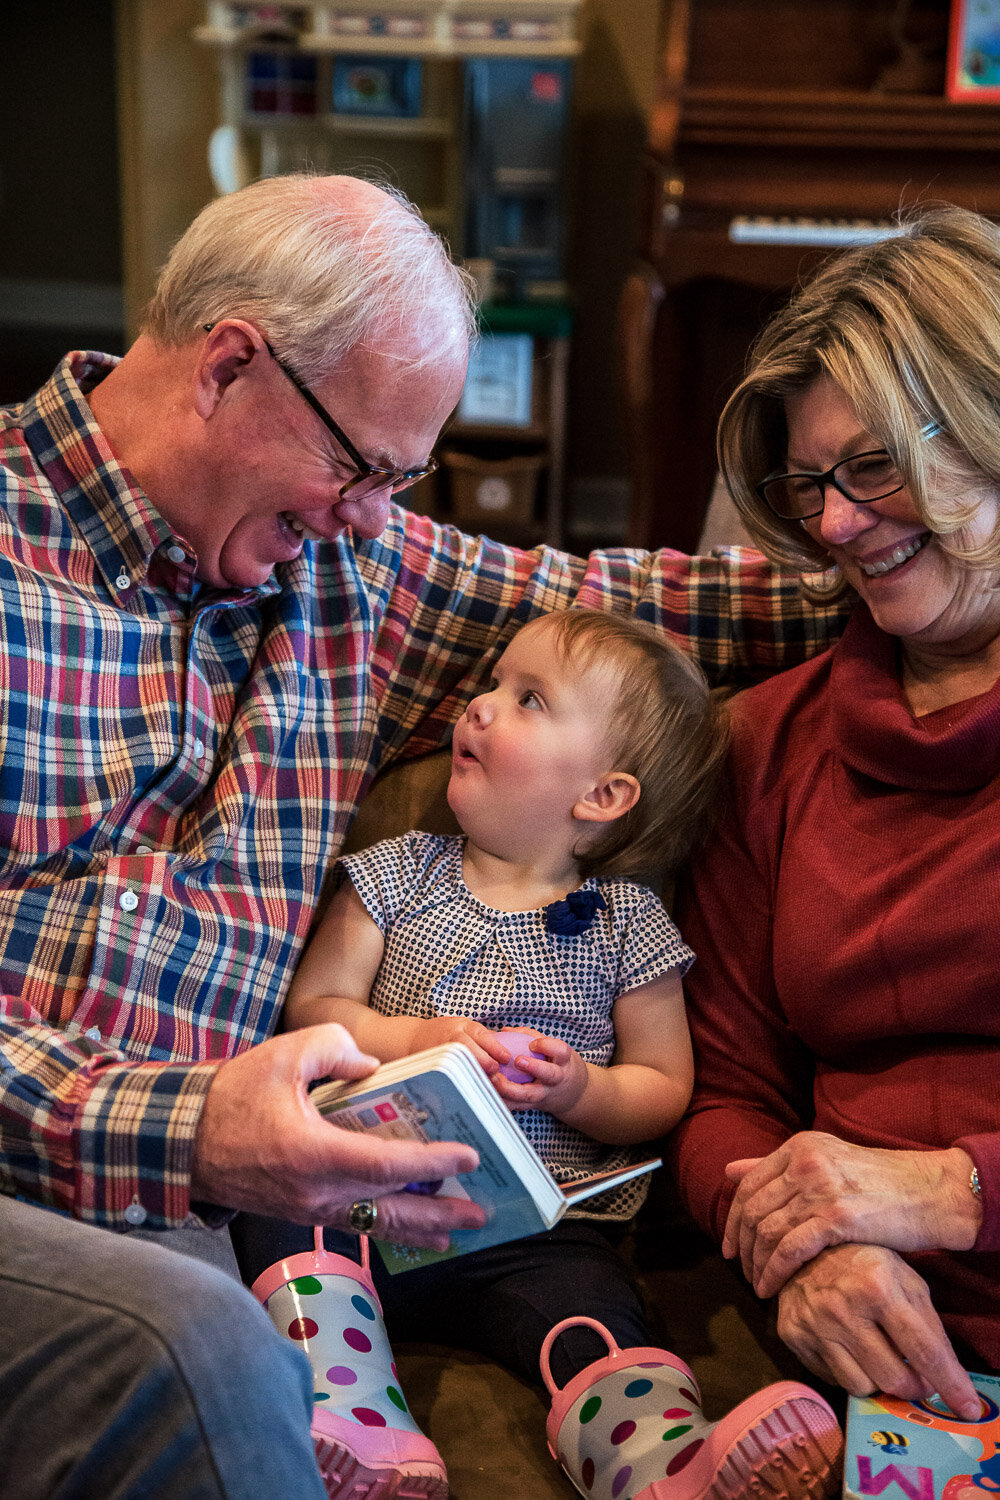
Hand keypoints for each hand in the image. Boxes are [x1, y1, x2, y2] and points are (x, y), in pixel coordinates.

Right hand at [191, 1024, 486, 1248]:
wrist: (182, 1140)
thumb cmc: (231, 1096)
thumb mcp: (283, 1055)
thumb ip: (334, 1048)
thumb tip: (370, 1065)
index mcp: (314, 1153)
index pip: (387, 1165)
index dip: (431, 1164)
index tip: (467, 1157)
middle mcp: (315, 1191)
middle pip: (389, 1208)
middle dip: (438, 1213)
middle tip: (479, 1212)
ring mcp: (307, 1209)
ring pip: (373, 1224)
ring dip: (417, 1228)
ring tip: (455, 1232)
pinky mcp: (299, 1213)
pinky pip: (352, 1224)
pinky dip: (385, 1226)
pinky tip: (404, 1227)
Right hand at [410, 1015, 508, 1075]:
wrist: (414, 1037)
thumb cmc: (445, 1033)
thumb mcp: (464, 1028)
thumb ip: (482, 1039)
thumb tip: (509, 1051)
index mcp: (463, 1026)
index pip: (481, 1034)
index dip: (495, 1047)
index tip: (506, 1057)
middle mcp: (452, 1035)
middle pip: (470, 1048)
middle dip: (485, 1061)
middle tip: (496, 1072)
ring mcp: (441, 1049)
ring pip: (459, 1060)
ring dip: (473, 1071)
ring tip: (485, 1081)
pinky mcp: (433, 1062)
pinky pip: (448, 1072)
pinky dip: (460, 1079)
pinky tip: (469, 1087)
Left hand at [490, 1030, 588, 1117]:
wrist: (572, 1094)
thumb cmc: (558, 1065)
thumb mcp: (553, 1049)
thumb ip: (529, 1036)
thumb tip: (504, 1030)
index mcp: (562, 1061)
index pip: (560, 1051)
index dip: (547, 1046)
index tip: (533, 1043)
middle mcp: (556, 1079)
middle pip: (549, 1074)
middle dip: (534, 1067)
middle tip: (518, 1060)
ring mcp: (545, 1095)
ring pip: (529, 1095)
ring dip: (509, 1088)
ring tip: (493, 1077)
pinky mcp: (532, 1106)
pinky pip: (516, 1106)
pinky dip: (502, 1100)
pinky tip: (489, 1092)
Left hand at [723, 1132, 980, 1297]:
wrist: (928, 1192)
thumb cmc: (879, 1182)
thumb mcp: (826, 1162)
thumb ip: (778, 1167)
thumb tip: (729, 1170)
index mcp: (799, 1146)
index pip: (749, 1184)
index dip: (733, 1219)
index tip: (731, 1246)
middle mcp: (804, 1161)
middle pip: (752, 1208)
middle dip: (741, 1244)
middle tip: (740, 1269)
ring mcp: (819, 1187)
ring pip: (766, 1230)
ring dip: (757, 1263)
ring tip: (758, 1284)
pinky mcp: (836, 1216)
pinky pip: (789, 1249)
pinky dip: (774, 1272)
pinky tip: (772, 1289)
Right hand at [776, 1242, 980, 1419]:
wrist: (800, 1246)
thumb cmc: (862, 1263)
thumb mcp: (904, 1279)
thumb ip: (928, 1324)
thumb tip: (944, 1373)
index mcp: (879, 1287)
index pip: (924, 1350)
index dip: (950, 1384)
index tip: (968, 1409)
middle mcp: (844, 1309)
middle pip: (894, 1379)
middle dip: (914, 1387)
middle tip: (917, 1379)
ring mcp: (815, 1324)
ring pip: (862, 1387)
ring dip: (878, 1381)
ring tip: (879, 1358)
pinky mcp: (792, 1336)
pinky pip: (832, 1379)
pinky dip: (849, 1372)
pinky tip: (848, 1350)